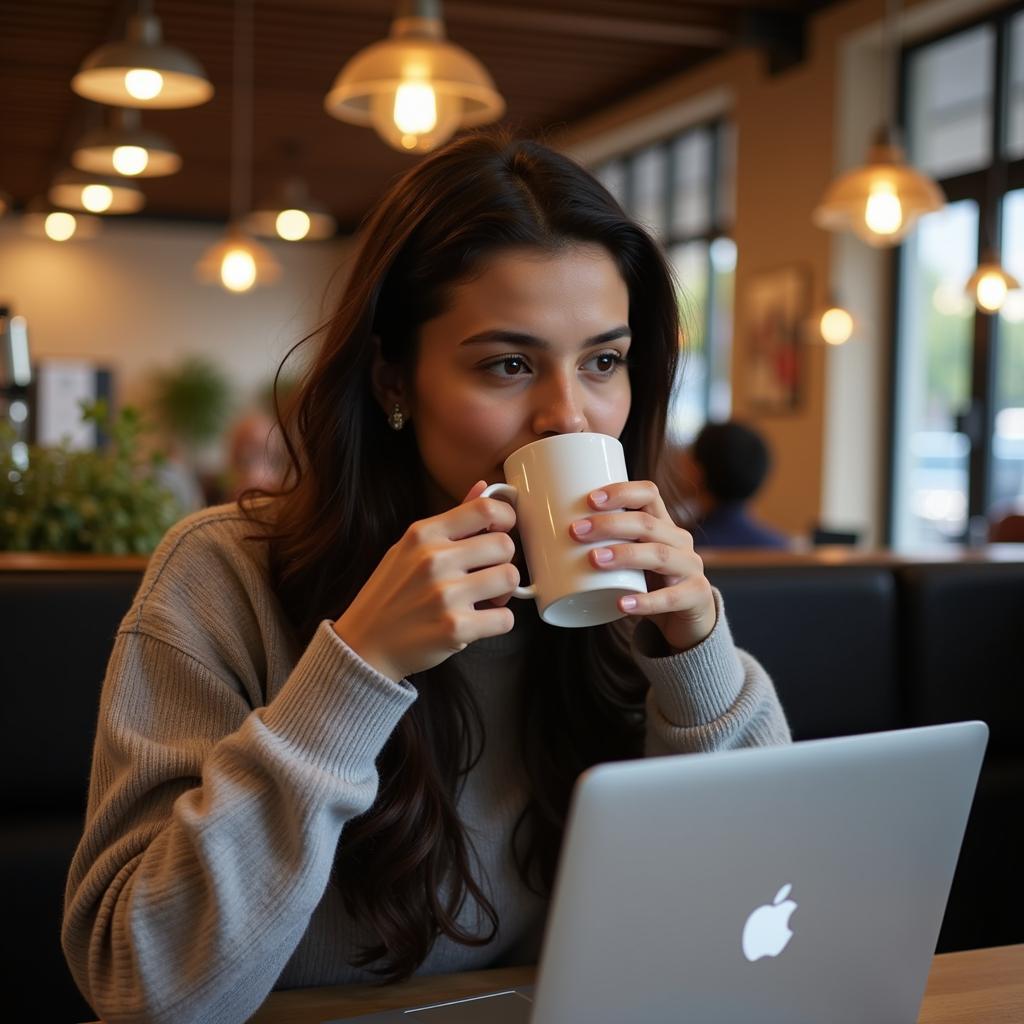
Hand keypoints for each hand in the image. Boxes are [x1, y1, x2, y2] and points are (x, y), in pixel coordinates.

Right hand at [334, 481, 519, 680]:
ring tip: (484, 599)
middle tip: (488, 574)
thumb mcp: (410, 547)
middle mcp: (434, 560)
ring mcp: (445, 595)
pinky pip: (505, 618)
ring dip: (504, 592)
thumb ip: (451, 520)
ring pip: (510, 578)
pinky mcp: (455, 628)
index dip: (506, 519)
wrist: (365, 644)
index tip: (500, 532)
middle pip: (505, 545)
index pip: (486, 508)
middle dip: (503, 560)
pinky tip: (478, 622)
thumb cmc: (391, 593)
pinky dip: (497, 622)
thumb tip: (483, 487)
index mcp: (424, 534)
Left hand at [570, 480, 716, 651]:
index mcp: (663, 525)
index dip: (620, 492)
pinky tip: (622, 603)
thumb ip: (600, 548)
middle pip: (647, 524)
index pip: (648, 494)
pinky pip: (671, 598)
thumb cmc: (647, 583)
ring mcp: (691, 568)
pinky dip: (645, 602)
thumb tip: (540, 544)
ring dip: (624, 555)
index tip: (588, 499)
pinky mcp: (695, 597)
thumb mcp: (629, 560)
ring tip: (594, 560)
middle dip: (610, 524)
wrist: (688, 620)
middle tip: (576, 531)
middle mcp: (680, 541)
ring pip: (660, 555)